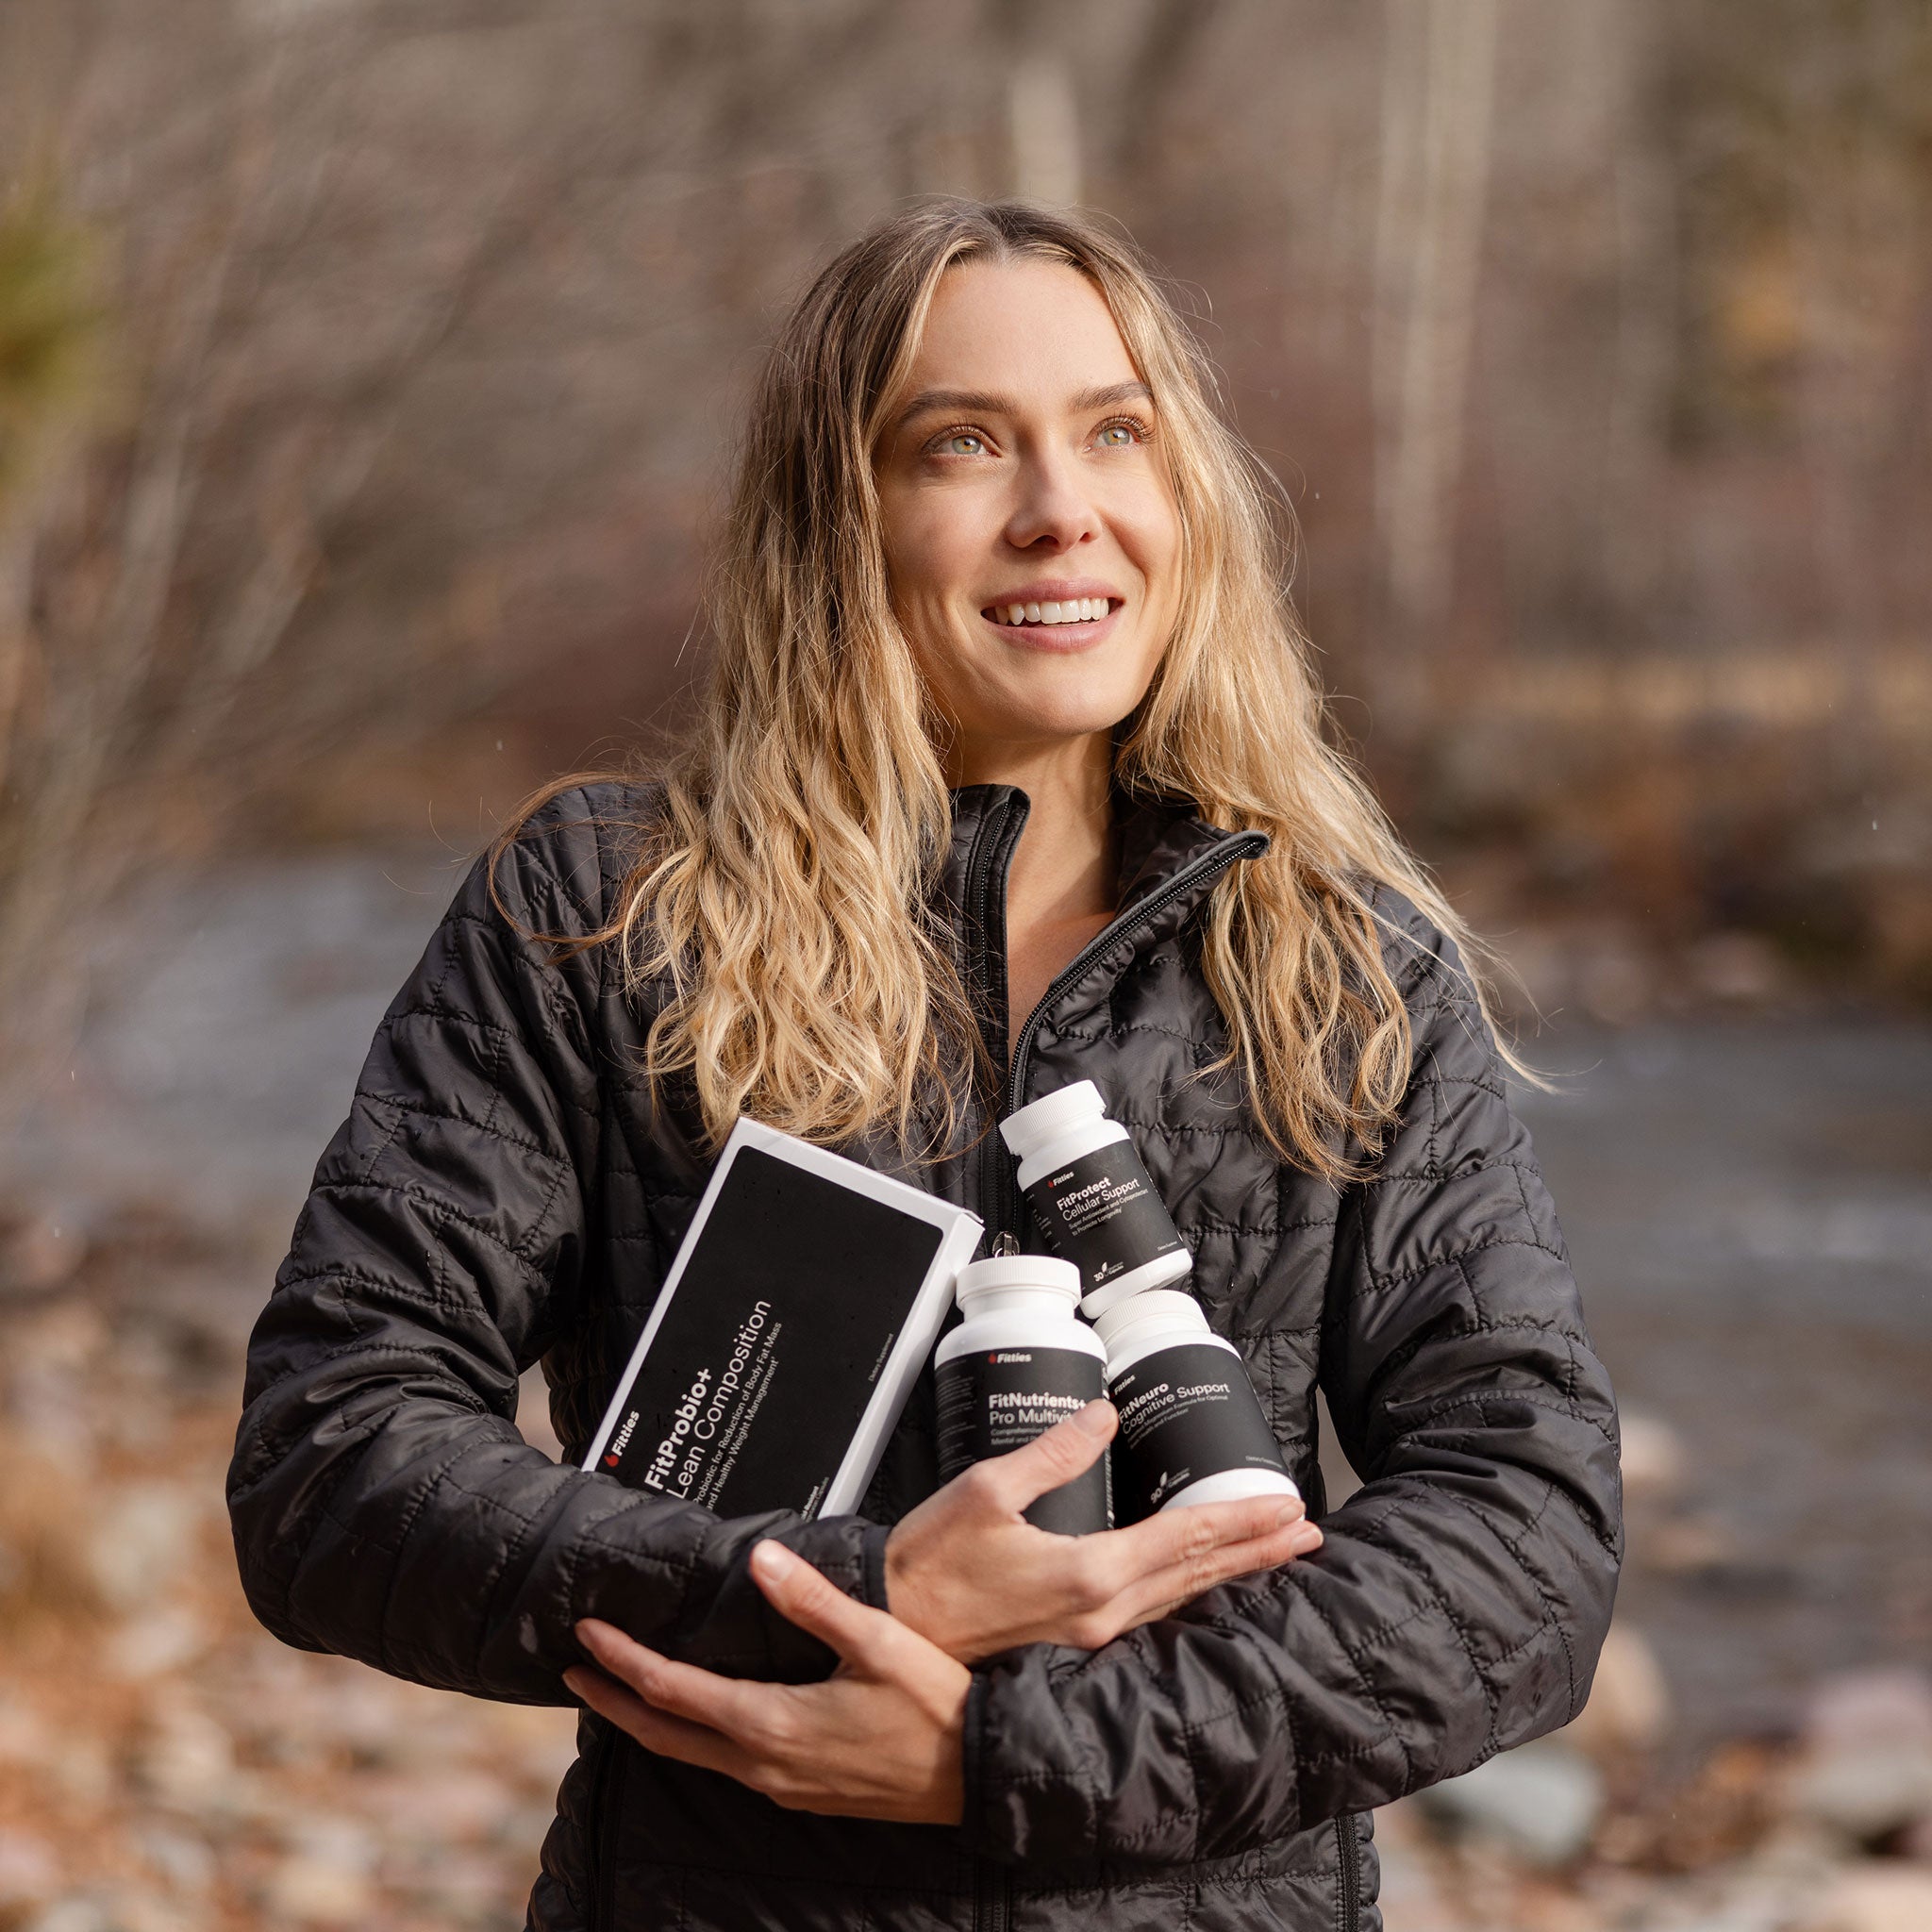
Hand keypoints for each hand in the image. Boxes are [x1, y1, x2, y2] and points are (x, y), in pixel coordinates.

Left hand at [564, 1540, 969, 1824]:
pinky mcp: (805, 1794)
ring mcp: (783, 1785)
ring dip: (649, 1721)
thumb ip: (812, 1600)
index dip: (623, 1660)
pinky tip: (701, 1719)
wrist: (980, 1776)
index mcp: (774, 1724)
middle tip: (574, 1670)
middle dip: (613, 1701)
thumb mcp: (876, 1642)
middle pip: (664, 1734)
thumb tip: (759, 1559)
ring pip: (692, 1755)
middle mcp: (766, 1764)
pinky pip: (727, 1766)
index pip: (673, 1690)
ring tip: (622, 1691)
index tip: (587, 1633)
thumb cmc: (935, 1708)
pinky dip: (693, 1737)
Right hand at [886, 1399, 1321, 1662]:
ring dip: (1228, 1572)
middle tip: (1305, 1532)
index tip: (1287, 1508)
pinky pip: (1148, 1612)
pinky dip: (1186, 1591)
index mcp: (1087, 1574)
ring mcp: (1087, 1635)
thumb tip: (1104, 1417)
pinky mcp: (1069, 1641)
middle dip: (1254, 1549)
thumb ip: (1053, 1453)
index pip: (1184, 1540)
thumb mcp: (985, 1491)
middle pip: (1195, 1575)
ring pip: (1177, 1597)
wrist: (890, 1631)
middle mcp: (1099, 1612)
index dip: (1240, 1521)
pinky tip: (1195, 1585)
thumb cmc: (927, 1567)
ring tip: (1271, 1554)